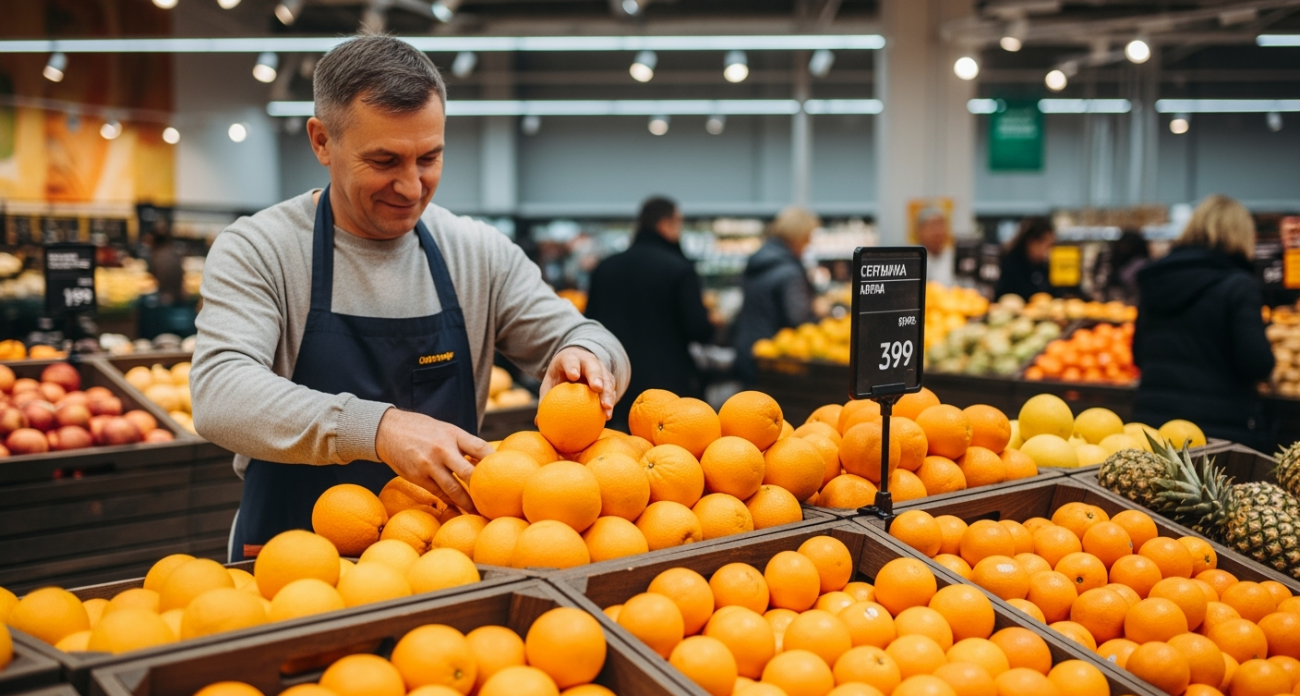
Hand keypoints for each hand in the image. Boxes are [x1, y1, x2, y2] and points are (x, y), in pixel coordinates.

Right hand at [373, 408, 493, 511]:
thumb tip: (487, 460)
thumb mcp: (445, 429)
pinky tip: (460, 511)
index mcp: (453, 434)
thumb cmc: (422, 430)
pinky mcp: (418, 477)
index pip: (480, 447)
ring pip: (454, 488)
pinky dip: (451, 504)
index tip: (508, 472)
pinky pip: (439, 494)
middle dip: (483, 487)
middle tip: (497, 501)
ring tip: (481, 513)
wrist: (388, 430)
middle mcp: (443, 449)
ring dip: (469, 503)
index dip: (495, 461)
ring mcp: (429, 465)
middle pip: (469, 472)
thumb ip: (464, 444)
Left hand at [540, 346, 615, 418]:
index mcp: (570, 358)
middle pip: (594, 366)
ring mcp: (600, 369)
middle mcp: (587, 361)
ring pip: (606, 378)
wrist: (575, 365)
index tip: (574, 376)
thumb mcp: (550, 384)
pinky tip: (607, 416)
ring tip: (606, 407)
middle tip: (597, 388)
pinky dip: (610, 401)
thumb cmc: (559, 377)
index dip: (573, 366)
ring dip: (608, 392)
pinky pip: (611, 389)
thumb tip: (538, 423)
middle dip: (596, 376)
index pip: (571, 360)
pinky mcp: (608, 379)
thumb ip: (545, 400)